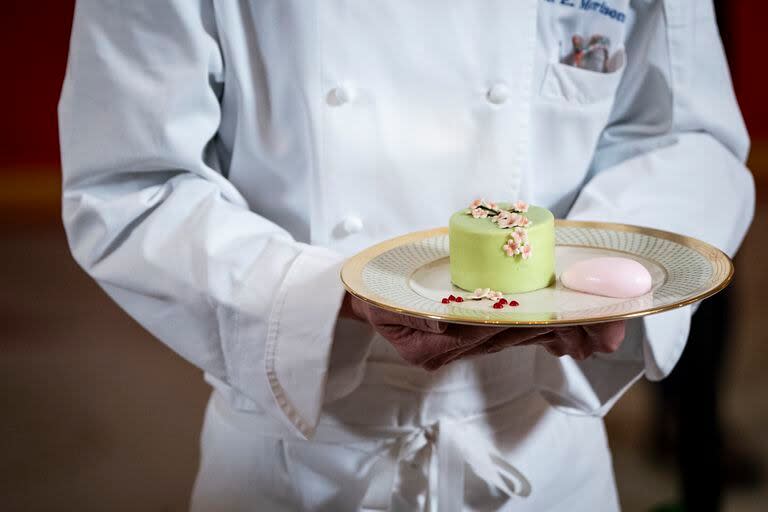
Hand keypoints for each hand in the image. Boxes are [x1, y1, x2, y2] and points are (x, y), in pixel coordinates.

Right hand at [342, 294, 625, 370]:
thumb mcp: (383, 303)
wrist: (368, 298)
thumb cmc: (377, 295)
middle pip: (521, 335)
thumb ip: (413, 315)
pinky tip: (573, 333)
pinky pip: (516, 334)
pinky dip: (547, 330)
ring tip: (603, 333)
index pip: (498, 330)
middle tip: (609, 331)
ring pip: (526, 335)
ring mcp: (471, 343)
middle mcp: (461, 346)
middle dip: (567, 330)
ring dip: (566, 331)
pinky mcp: (478, 334)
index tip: (576, 321)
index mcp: (440, 343)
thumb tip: (447, 323)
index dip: (540, 322)